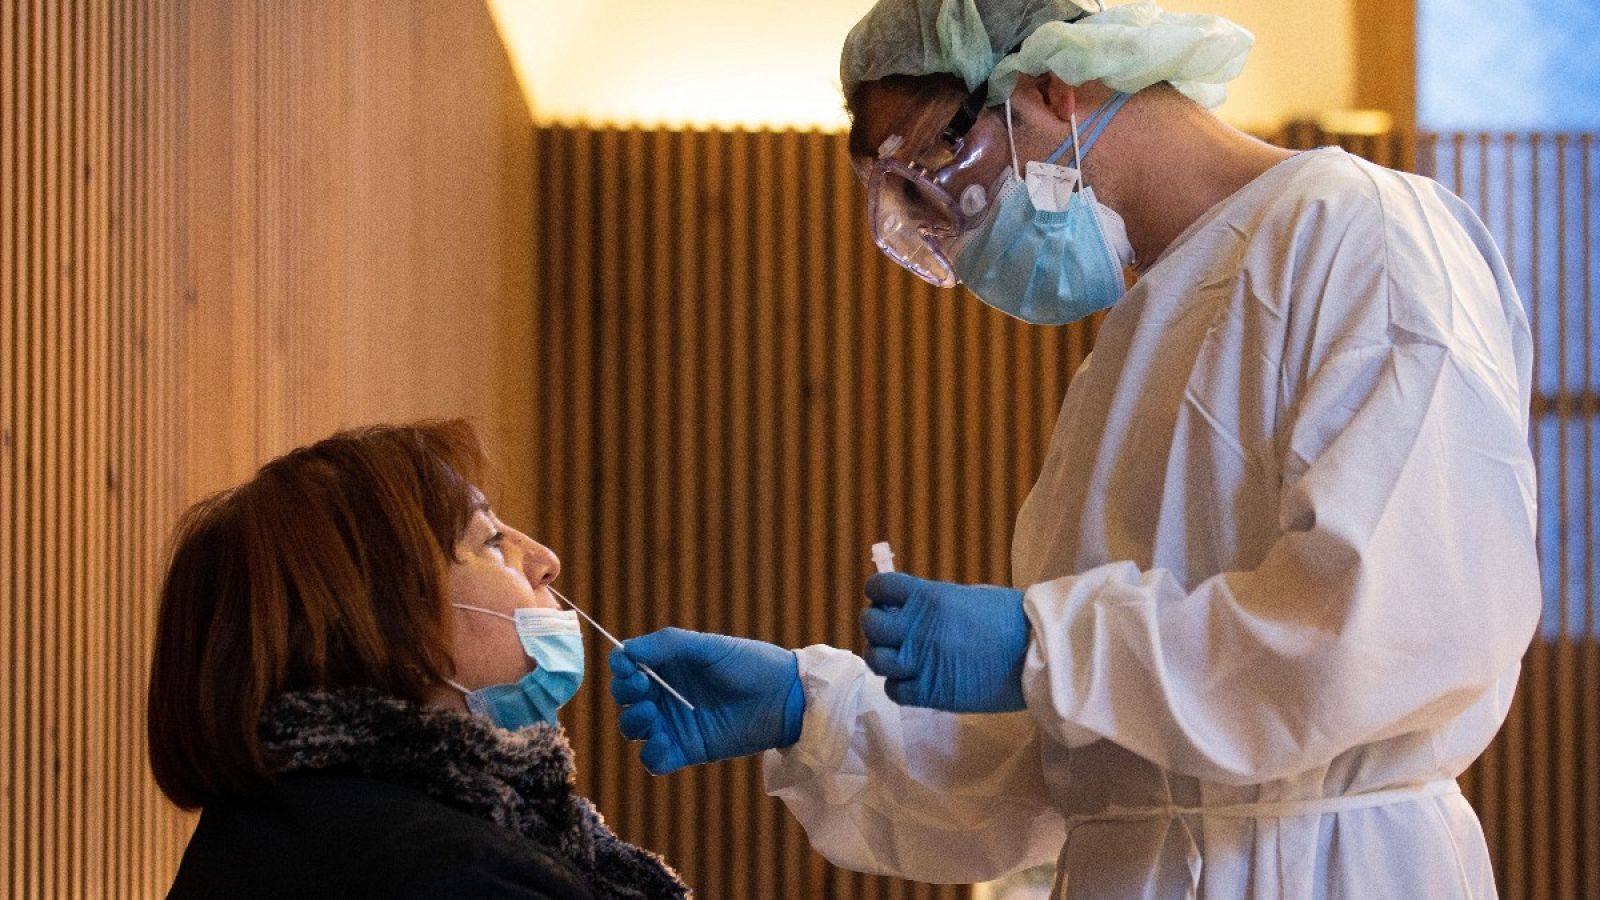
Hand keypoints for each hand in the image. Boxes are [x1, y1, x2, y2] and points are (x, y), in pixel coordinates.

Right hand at [610, 628, 804, 774]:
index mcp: (668, 664)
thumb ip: (666, 644)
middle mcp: (666, 694)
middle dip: (625, 695)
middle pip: (625, 699)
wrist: (784, 697)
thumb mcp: (708, 646)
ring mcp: (674, 723)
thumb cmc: (749, 663)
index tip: (629, 669)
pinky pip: (654, 760)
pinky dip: (651, 754)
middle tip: (644, 691)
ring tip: (653, 715)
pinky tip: (665, 742)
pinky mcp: (686, 750)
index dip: (621, 668)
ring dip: (633, 722)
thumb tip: (625, 651)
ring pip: (633, 729)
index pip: (627, 667)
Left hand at [861, 573, 1029, 712]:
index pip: (880, 588)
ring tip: (898, 658)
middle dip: (875, 626)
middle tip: (889, 631)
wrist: (1038, 652)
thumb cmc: (1013, 618)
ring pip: (877, 660)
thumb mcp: (969, 597)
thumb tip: (917, 610)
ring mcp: (920, 662)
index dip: (879, 594)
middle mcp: (916, 628)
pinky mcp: (930, 693)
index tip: (886, 601)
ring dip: (883, 657)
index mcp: (927, 597)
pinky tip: (912, 681)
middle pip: (871, 625)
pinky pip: (895, 691)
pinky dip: (899, 686)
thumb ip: (936, 604)